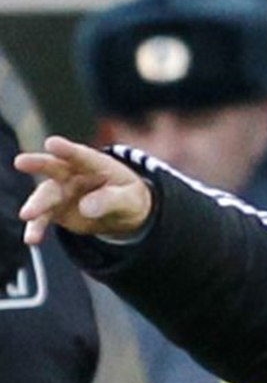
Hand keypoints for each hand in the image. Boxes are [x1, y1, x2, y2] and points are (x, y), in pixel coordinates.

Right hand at [15, 135, 153, 244]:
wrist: (123, 212)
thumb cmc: (127, 197)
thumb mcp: (129, 199)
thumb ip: (111, 200)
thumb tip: (86, 207)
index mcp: (94, 163)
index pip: (80, 155)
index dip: (66, 149)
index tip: (52, 144)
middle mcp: (72, 173)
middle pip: (53, 167)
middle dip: (37, 164)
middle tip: (21, 162)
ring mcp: (62, 191)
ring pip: (45, 195)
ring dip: (35, 205)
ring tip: (27, 215)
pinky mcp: (56, 210)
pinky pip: (44, 218)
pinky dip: (37, 227)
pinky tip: (32, 238)